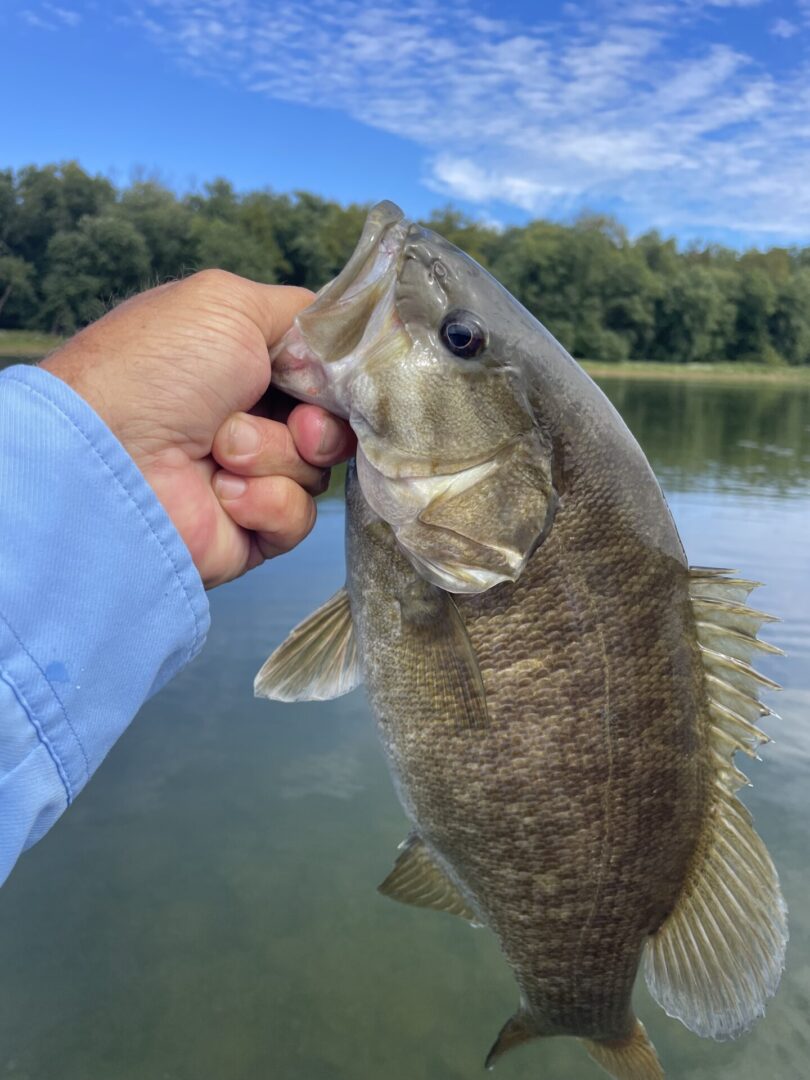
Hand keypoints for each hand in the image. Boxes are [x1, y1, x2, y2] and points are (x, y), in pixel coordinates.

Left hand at [41, 271, 354, 587]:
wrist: (112, 455)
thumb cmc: (159, 369)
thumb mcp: (230, 304)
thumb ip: (301, 315)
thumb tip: (342, 350)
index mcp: (243, 367)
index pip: (321, 377)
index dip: (336, 381)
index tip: (329, 379)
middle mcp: (248, 421)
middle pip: (331, 426)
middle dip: (318, 423)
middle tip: (294, 421)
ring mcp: (249, 478)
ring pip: (316, 472)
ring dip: (276, 456)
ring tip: (221, 451)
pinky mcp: (249, 531)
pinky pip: (297, 518)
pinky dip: (267, 502)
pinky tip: (223, 492)